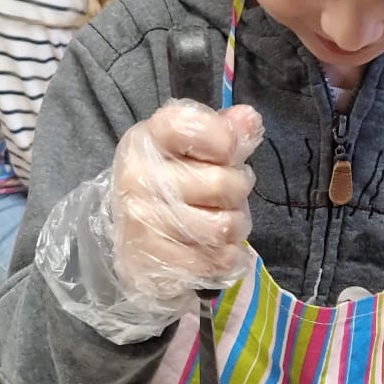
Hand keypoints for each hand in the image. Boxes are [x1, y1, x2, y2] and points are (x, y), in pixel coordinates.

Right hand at [111, 99, 261, 307]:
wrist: (134, 240)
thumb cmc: (170, 183)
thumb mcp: (190, 148)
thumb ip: (224, 130)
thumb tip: (249, 120)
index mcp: (145, 141)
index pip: (190, 127)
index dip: (224, 138)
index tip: (228, 150)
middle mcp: (138, 179)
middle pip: (221, 183)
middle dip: (238, 190)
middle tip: (227, 193)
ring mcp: (143, 223)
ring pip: (224, 226)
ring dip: (236, 225)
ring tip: (222, 219)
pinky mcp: (156, 262)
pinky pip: (218, 260)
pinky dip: (228, 256)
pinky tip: (214, 247)